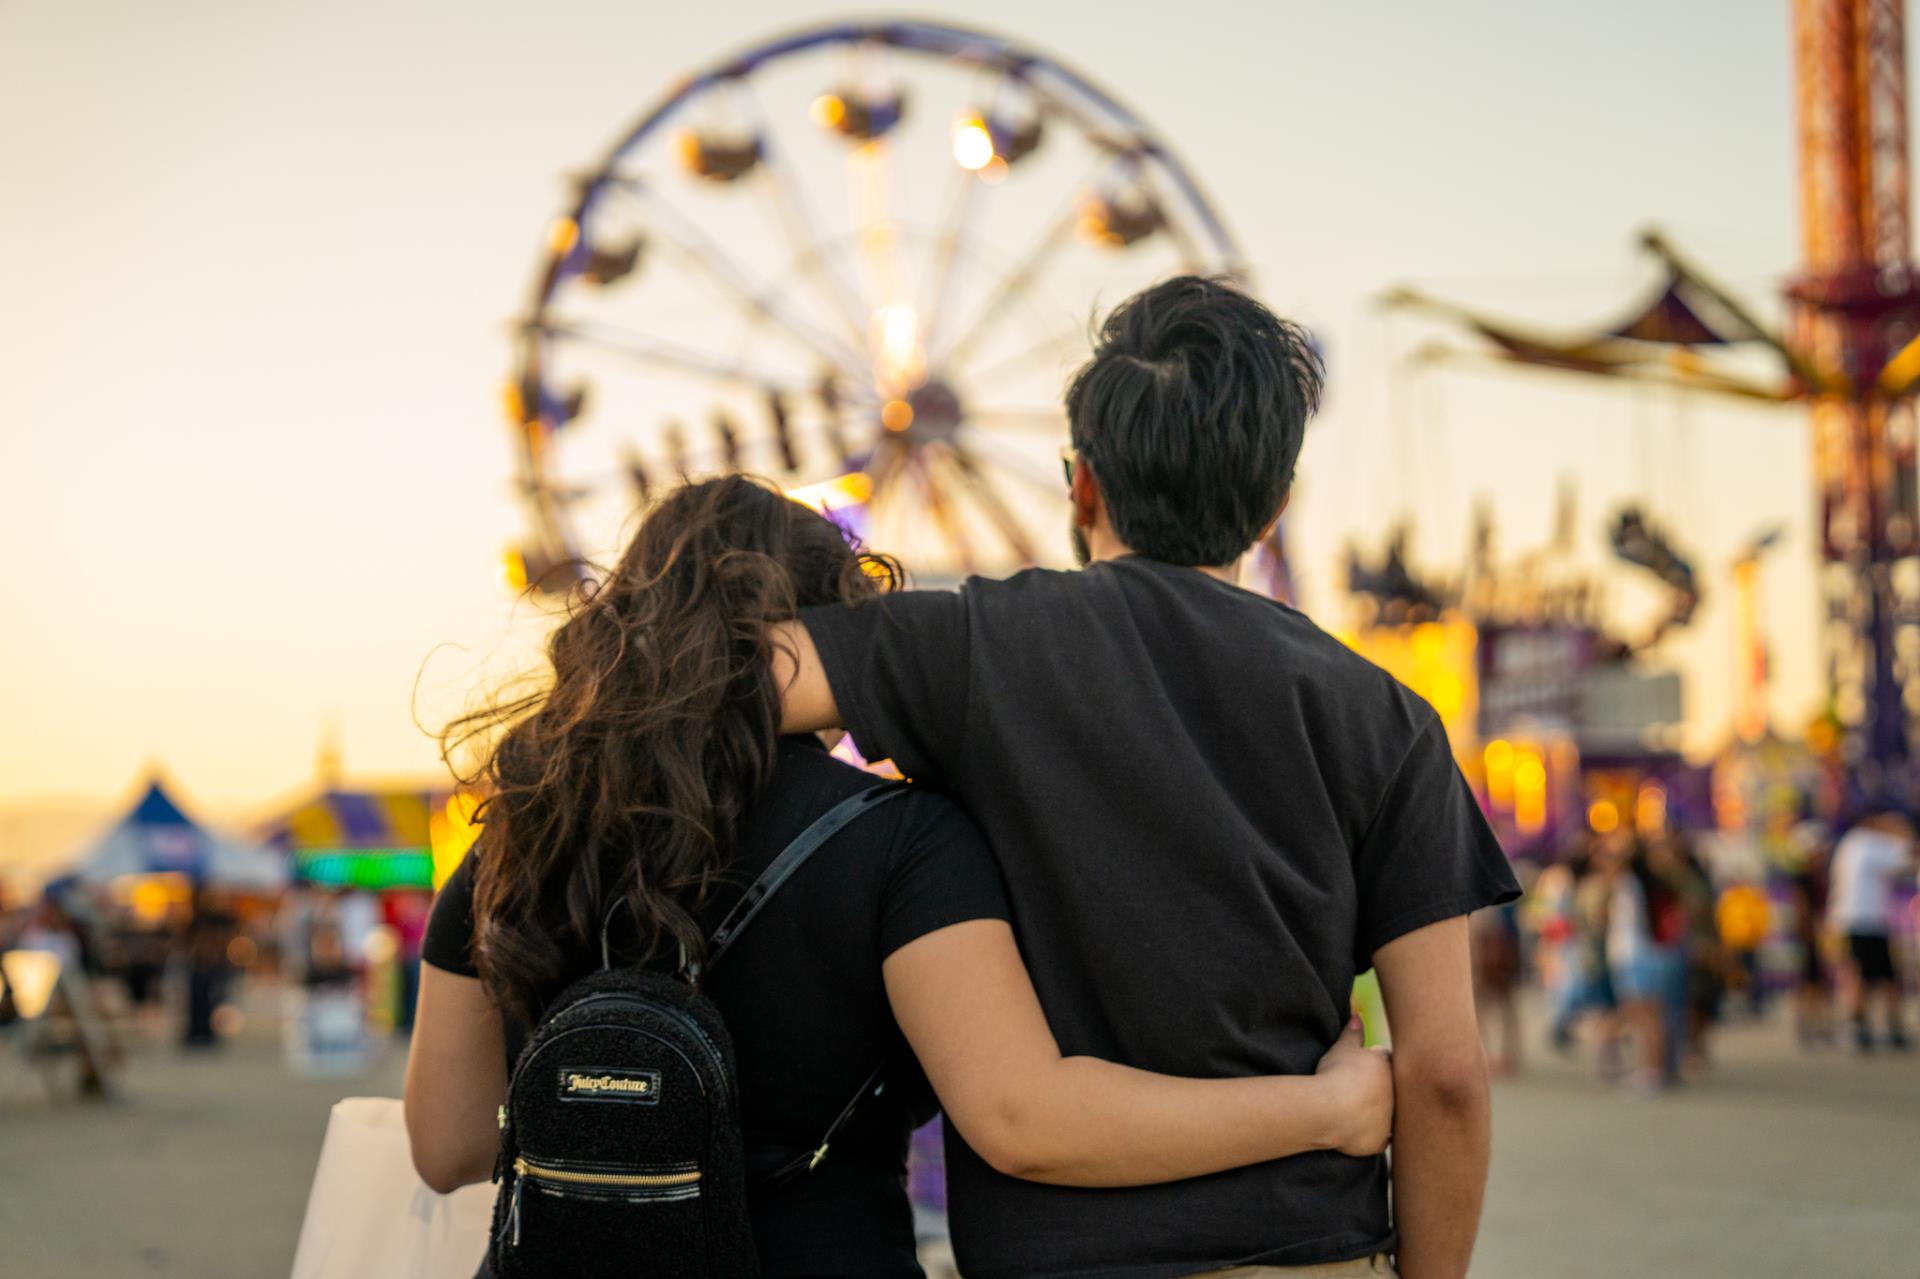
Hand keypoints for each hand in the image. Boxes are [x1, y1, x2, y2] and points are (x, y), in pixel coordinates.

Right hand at [1315, 1014, 1393, 1156]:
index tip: (1360, 1064)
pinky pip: (1381, 1137)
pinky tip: (1360, 1129)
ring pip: (1389, 1113)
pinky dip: (1372, 1133)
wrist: (1331, 1110)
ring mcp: (1390, 1118)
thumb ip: (1353, 1033)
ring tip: (1357, 1109)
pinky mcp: (1382, 1139)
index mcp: (1387, 1067)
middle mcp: (1396, 1093)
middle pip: (1393, 1088)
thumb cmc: (1335, 1074)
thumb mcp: (1342, 1048)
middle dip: (1381, 1087)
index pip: (1387, 1059)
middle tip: (1360, 1087)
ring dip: (1379, 1111)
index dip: (1374, 1060)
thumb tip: (1357, 1016)